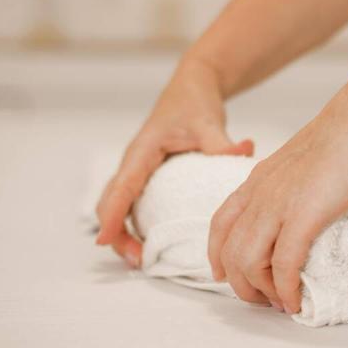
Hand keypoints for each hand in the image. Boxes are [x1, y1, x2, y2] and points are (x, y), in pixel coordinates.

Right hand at [96, 58, 252, 266]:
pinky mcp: (147, 175)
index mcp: (142, 151)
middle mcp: (134, 162)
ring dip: (124, 233)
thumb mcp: (208, 121)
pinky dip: (134, 224)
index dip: (111, 216)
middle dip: (117, 233)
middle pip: (110, 203)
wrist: (193, 87)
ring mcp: (138, 170)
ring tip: (143, 259)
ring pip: (118, 205)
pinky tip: (152, 242)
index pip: (120, 187)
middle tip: (138, 260)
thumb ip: (222, 142)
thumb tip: (243, 153)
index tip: (104, 240)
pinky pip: (132, 203)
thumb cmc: (194, 102)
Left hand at [207, 95, 347, 312]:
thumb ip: (296, 182)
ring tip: (280, 304)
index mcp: (258, 178)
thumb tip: (308, 203)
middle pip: (229, 250)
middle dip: (240, 283)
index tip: (225, 275)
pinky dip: (286, 289)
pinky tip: (295, 301)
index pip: (221, 223)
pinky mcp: (303, 215)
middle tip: (261, 300)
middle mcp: (260, 193)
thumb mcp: (304, 160)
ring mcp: (279, 204)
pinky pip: (283, 264)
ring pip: (248, 261)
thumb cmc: (347, 134)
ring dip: (261, 291)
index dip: (218, 254)